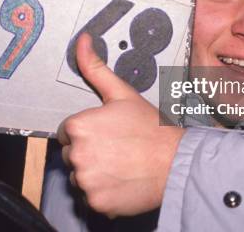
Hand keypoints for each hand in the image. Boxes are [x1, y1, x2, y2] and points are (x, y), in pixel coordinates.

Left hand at [57, 33, 184, 217]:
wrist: (176, 162)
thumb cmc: (150, 127)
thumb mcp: (121, 93)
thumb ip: (95, 68)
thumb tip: (82, 40)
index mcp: (78, 127)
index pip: (67, 133)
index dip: (87, 132)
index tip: (107, 133)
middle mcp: (76, 155)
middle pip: (72, 155)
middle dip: (89, 152)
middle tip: (116, 148)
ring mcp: (86, 181)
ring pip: (80, 177)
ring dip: (95, 173)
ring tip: (120, 164)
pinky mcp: (96, 202)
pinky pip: (91, 197)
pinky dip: (104, 192)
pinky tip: (122, 180)